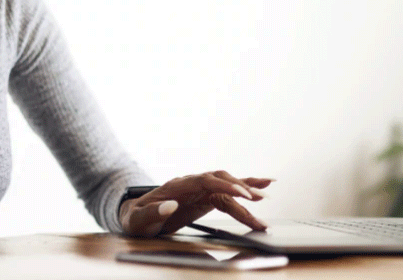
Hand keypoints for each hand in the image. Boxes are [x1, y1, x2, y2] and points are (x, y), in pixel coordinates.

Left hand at [119, 170, 272, 236]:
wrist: (135, 215)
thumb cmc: (135, 218)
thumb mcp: (137, 220)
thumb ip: (153, 213)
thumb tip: (170, 205)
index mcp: (177, 186)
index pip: (205, 181)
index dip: (224, 186)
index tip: (242, 195)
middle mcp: (192, 183)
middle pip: (221, 181)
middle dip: (241, 190)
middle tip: (260, 201)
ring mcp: (199, 188)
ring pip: (227, 184)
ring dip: (247, 189)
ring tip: (267, 194)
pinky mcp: (205, 196)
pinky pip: (228, 191)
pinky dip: (246, 188)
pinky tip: (262, 188)